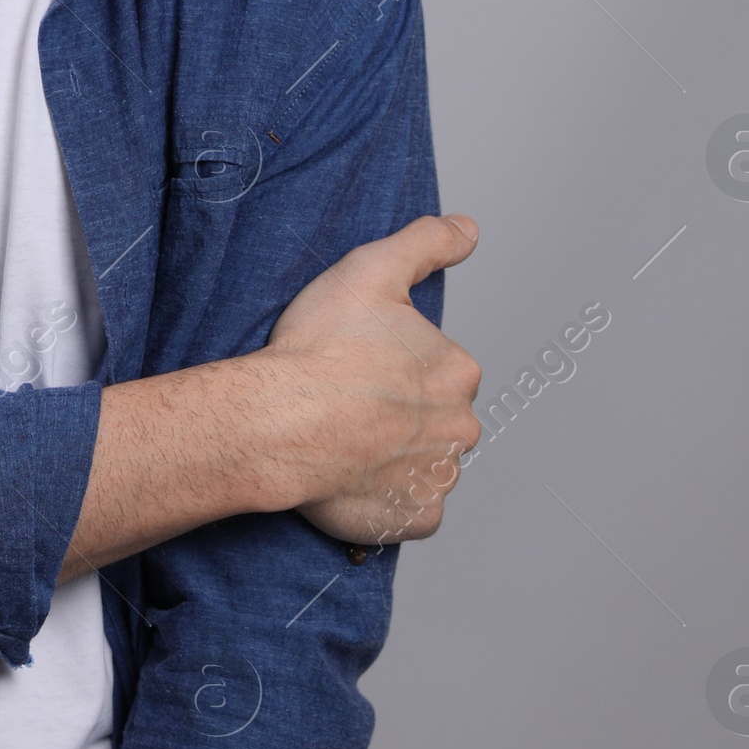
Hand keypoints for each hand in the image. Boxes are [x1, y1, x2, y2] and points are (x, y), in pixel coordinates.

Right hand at [262, 213, 481, 544]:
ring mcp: (437, 478)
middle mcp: (460, 427)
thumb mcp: (372, 269)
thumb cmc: (320, 349)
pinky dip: (390, 499)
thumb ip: (427, 242)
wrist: (280, 420)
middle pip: (435, 418)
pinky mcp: (411, 518)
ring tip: (345, 439)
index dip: (396, 364)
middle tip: (349, 402)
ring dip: (395, 455)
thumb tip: (468, 230)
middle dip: (401, 413)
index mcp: (457, 371)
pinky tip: (356, 477)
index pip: (438, 368)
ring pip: (424, 463)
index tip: (359, 363)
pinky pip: (410, 511)